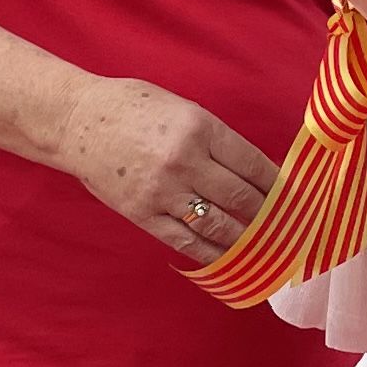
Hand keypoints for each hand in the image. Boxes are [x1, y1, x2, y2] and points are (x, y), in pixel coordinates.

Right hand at [58, 77, 277, 264]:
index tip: (289, 196)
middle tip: (281, 224)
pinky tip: (229, 258)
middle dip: (266, 214)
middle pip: (240, 197)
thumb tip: (253, 170)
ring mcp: (163, 191)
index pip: (252, 164)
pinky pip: (185, 241)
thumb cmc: (131, 108)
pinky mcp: (143, 214)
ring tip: (262, 244)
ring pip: (218, 224)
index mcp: (200, 128)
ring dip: (245, 237)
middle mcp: (185, 161)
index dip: (276, 184)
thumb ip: (215, 138)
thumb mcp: (182, 108)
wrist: (77, 121)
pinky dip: (211, 253)